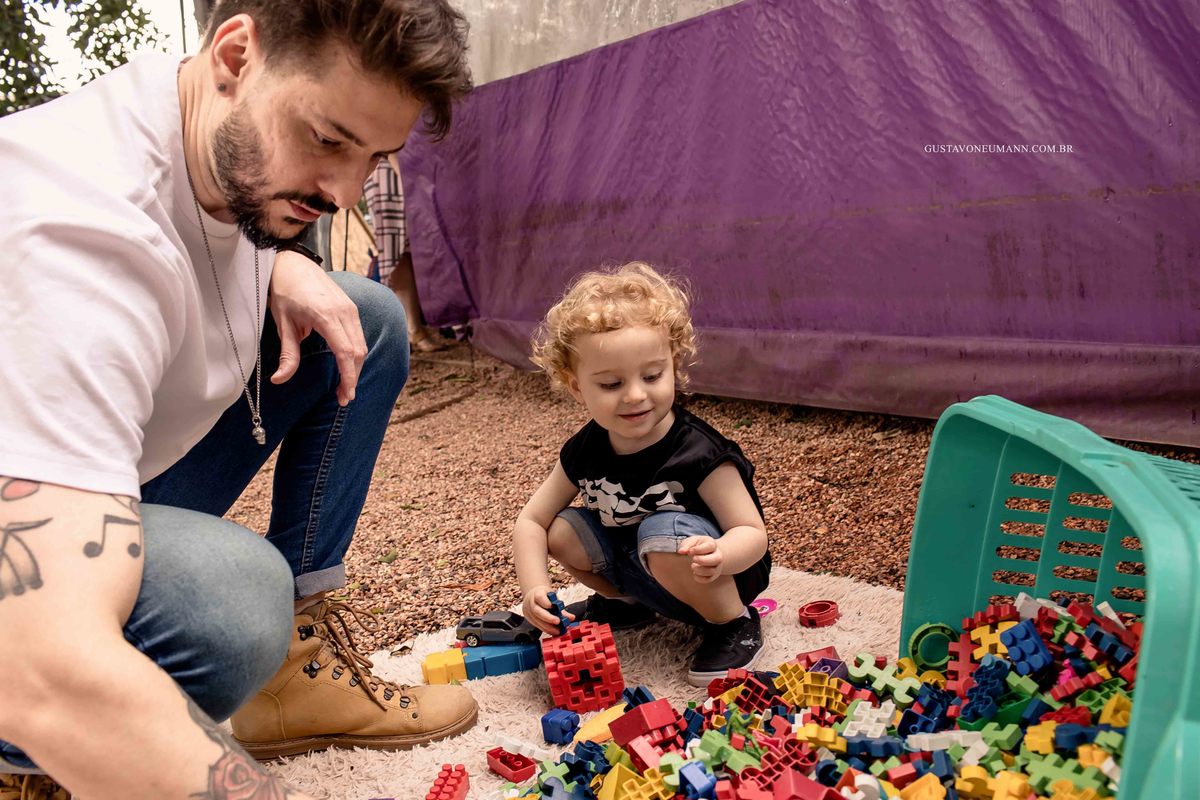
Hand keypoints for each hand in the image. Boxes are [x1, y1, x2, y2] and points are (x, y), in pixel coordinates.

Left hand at [268, 251, 366, 405]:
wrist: (292, 263)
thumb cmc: (285, 290)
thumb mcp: (283, 323)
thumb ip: (288, 354)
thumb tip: (279, 379)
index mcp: (327, 316)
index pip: (346, 352)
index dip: (348, 376)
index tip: (346, 395)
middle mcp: (344, 312)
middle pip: (358, 352)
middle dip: (353, 377)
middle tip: (343, 398)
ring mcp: (350, 308)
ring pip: (362, 345)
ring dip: (355, 367)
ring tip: (345, 386)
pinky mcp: (351, 308)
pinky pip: (359, 335)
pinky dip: (355, 354)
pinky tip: (347, 365)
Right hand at [522, 585, 573, 634]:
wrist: (533, 595)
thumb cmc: (545, 596)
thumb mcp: (553, 598)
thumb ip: (562, 609)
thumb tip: (571, 618)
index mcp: (537, 593)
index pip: (540, 597)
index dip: (546, 603)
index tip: (552, 607)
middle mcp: (531, 602)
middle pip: (537, 611)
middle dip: (548, 618)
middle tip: (558, 622)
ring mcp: (528, 610)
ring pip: (536, 620)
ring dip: (547, 627)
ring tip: (557, 631)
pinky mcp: (528, 618)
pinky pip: (536, 625)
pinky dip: (544, 629)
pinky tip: (551, 631)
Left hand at [678, 536, 723, 582]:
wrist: (706, 554)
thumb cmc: (697, 546)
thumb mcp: (692, 542)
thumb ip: (687, 545)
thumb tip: (681, 551)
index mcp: (712, 544)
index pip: (710, 546)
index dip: (699, 549)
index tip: (690, 551)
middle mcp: (717, 555)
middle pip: (717, 559)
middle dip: (703, 560)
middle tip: (693, 559)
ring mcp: (716, 566)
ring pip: (713, 571)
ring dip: (701, 570)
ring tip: (693, 566)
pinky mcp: (713, 575)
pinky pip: (709, 579)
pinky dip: (700, 578)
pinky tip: (694, 573)